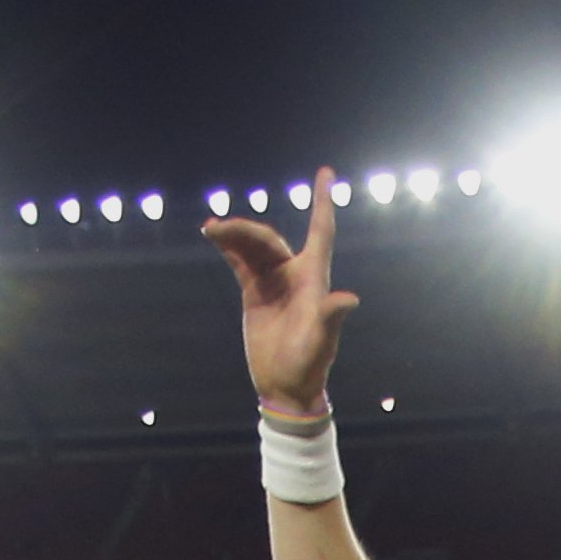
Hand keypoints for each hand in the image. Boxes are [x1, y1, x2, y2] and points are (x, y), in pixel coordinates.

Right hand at [204, 167, 359, 412]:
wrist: (286, 387)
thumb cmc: (309, 365)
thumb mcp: (320, 342)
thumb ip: (331, 317)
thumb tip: (349, 299)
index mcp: (314, 279)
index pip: (321, 232)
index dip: (323, 202)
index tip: (325, 173)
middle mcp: (294, 274)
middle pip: (270, 238)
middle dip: (247, 229)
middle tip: (221, 228)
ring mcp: (273, 282)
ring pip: (253, 246)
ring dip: (233, 235)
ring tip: (211, 230)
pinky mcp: (254, 292)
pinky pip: (240, 261)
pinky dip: (228, 247)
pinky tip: (212, 235)